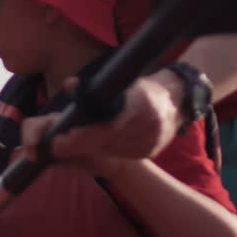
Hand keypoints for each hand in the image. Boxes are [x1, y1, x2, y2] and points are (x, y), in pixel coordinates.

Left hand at [19, 73, 182, 165]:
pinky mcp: (151, 151)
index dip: (83, 135)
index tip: (62, 138)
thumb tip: (69, 86)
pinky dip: (106, 152)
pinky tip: (94, 149)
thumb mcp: (122, 80)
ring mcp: (151, 141)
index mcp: (141, 103)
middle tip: (57, 145)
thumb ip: (94, 86)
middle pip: (106, 141)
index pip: (107, 126)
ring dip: (90, 150)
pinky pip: (123, 156)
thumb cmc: (145, 87)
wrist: (178, 99)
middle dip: (79, 145)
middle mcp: (148, 124)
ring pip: (112, 151)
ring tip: (70, 147)